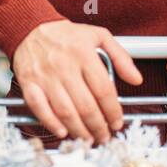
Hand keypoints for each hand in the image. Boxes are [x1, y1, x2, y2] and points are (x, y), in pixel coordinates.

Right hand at [10, 20, 143, 144]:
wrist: (30, 28)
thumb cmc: (66, 35)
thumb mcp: (99, 36)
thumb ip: (121, 57)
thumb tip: (136, 80)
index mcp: (83, 54)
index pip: (103, 90)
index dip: (113, 111)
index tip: (117, 123)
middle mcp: (64, 66)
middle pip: (85, 106)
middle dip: (98, 127)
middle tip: (104, 136)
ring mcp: (45, 76)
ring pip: (65, 111)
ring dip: (79, 130)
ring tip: (89, 138)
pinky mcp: (29, 83)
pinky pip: (39, 108)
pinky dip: (51, 123)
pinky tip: (62, 132)